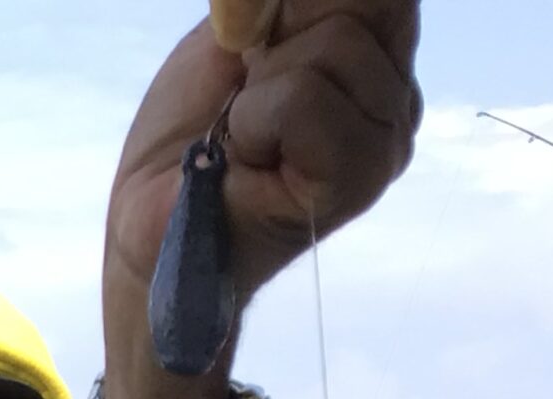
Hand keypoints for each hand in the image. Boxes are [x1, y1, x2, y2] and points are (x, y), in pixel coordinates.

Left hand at [99, 1, 421, 398]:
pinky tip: (247, 158)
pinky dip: (255, 120)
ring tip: (245, 135)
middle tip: (244, 100)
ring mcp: (387, 142)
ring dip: (260, 87)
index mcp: (378, 56)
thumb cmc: (192, 131)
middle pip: (360, 3)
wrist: (155, 222)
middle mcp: (397, 97)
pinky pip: (304, 99)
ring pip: (334, 47)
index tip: (253, 45)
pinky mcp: (359, 180)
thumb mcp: (239, 33)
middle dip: (278, 37)